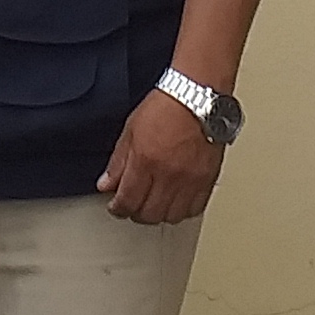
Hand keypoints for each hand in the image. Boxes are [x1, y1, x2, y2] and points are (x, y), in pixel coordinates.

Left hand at [97, 88, 223, 225]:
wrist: (198, 97)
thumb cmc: (166, 106)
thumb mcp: (131, 130)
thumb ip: (118, 162)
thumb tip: (106, 184)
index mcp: (145, 161)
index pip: (127, 201)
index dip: (118, 209)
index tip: (116, 207)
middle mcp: (168, 174)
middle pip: (148, 214)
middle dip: (136, 212)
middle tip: (133, 204)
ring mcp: (190, 180)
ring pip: (171, 216)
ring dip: (159, 214)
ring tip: (154, 203)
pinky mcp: (207, 180)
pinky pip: (194, 209)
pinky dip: (182, 210)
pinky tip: (176, 201)